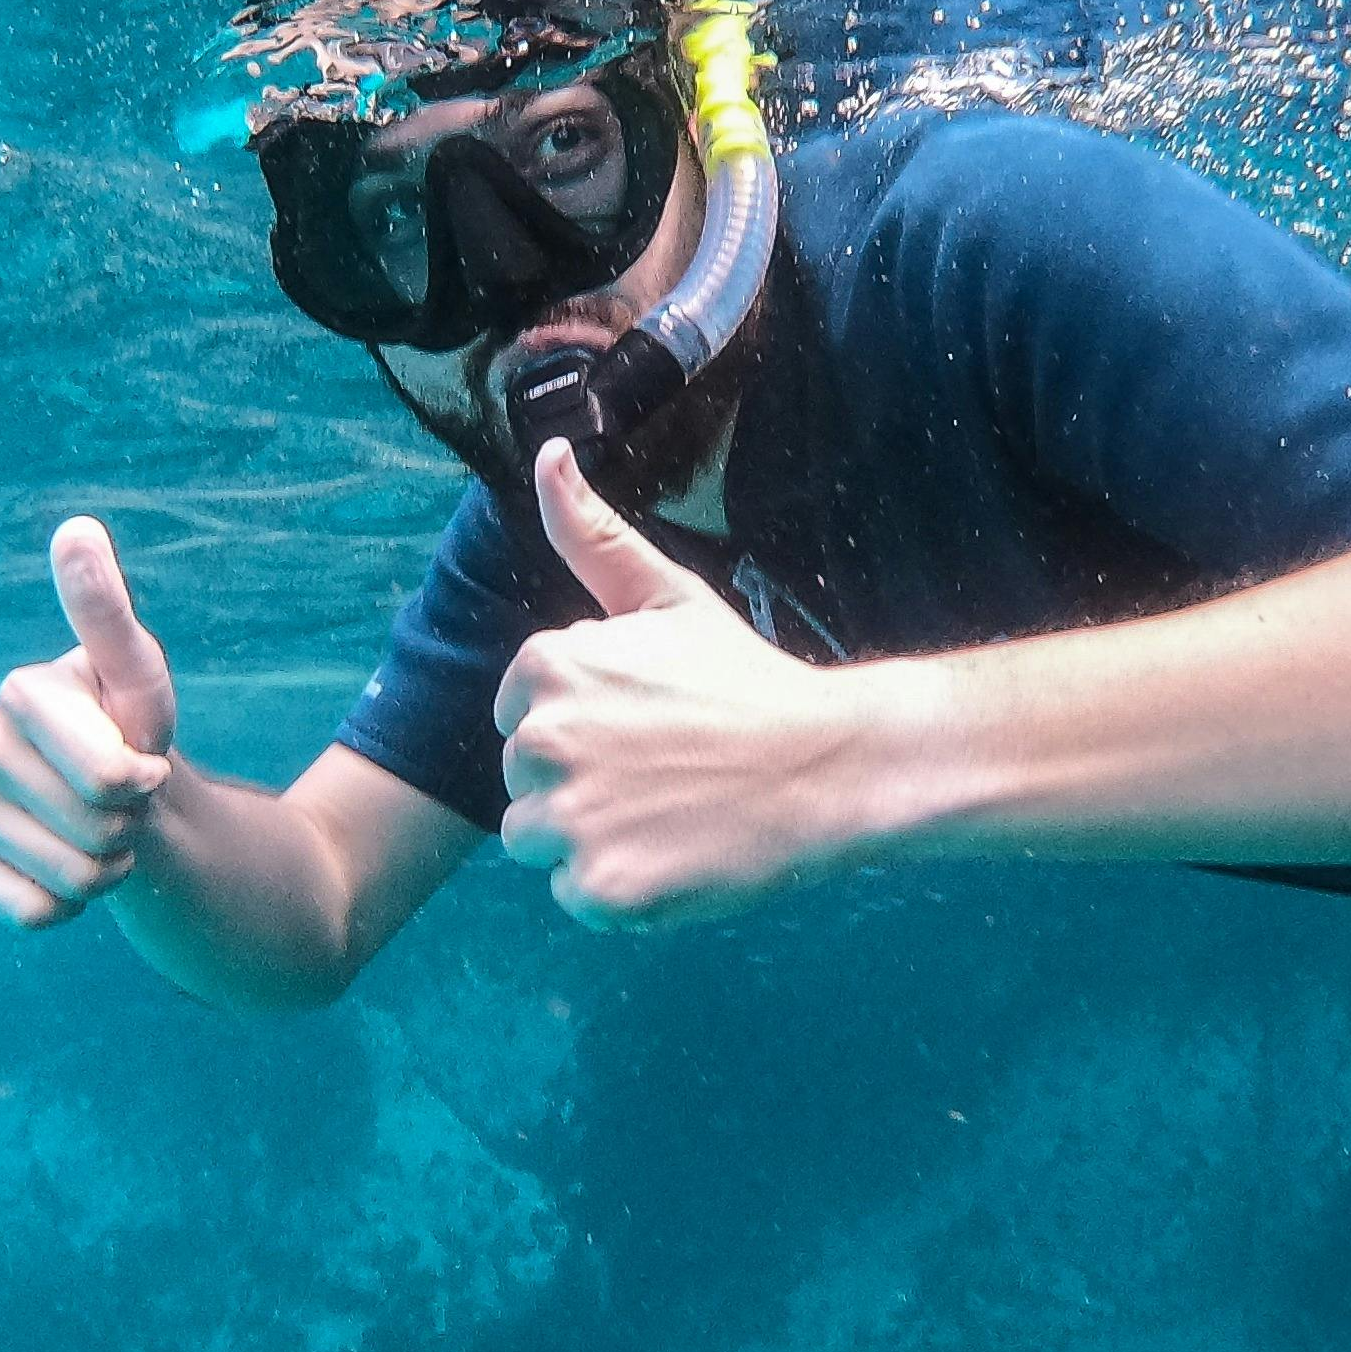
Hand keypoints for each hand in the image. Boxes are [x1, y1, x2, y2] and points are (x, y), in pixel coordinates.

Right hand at [0, 517, 179, 928]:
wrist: (120, 799)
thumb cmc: (132, 728)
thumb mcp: (136, 674)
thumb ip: (106, 610)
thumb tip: (76, 528)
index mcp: (21, 693)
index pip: (108, 775)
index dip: (143, 782)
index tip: (141, 759)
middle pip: (94, 829)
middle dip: (129, 824)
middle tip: (122, 798)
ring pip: (70, 877)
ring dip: (107, 867)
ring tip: (101, 830)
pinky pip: (30, 912)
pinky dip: (67, 905)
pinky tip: (64, 868)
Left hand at [495, 440, 874, 927]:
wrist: (832, 766)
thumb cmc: (748, 681)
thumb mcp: (668, 597)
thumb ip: (592, 535)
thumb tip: (546, 454)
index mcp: (548, 667)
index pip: (518, 714)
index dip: (580, 724)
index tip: (642, 725)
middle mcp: (543, 741)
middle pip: (522, 781)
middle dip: (578, 782)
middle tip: (661, 772)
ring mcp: (570, 819)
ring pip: (536, 842)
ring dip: (589, 840)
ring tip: (664, 816)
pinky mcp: (600, 889)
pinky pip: (577, 897)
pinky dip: (621, 891)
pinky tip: (676, 857)